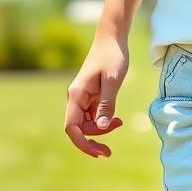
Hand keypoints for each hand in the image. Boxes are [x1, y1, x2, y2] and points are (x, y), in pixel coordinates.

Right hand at [64, 31, 127, 157]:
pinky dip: (103, 120)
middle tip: (110, 148)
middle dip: (95, 138)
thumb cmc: (113, 56)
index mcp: (76, 94)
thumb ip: (107, 105)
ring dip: (101, 129)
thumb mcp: (113, 81)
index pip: (72, 127)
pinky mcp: (91, 95)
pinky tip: (116, 119)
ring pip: (87, 123)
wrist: (112, 38)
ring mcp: (83, 97)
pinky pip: (93, 115)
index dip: (82, 143)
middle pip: (79, 128)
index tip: (98, 153)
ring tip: (119, 123)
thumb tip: (101, 128)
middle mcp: (76, 97)